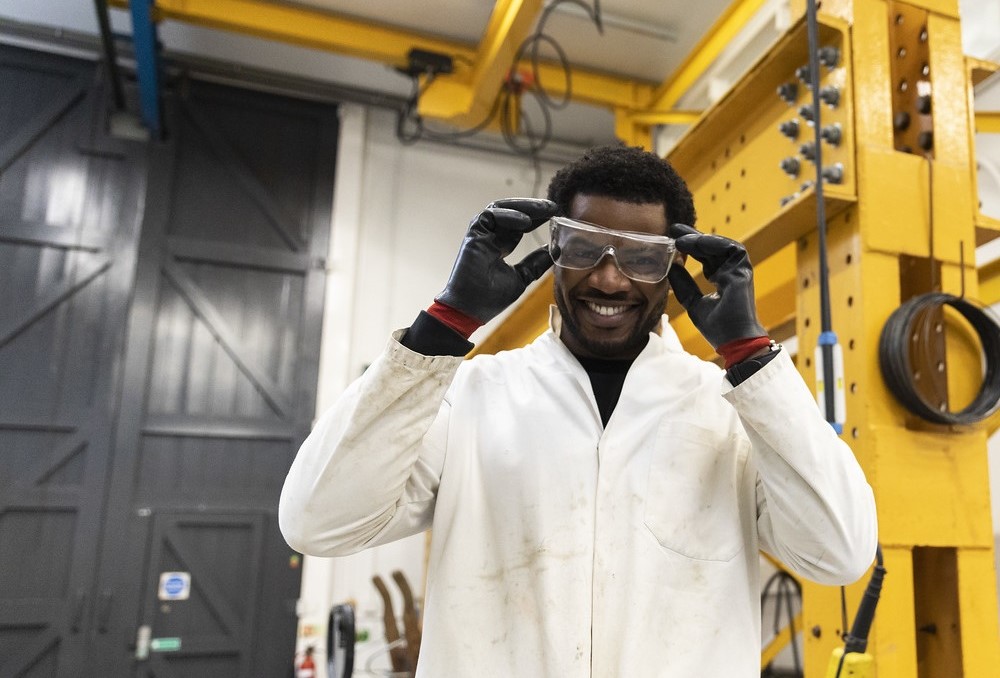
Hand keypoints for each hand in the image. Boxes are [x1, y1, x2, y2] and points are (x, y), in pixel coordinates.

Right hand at [435, 198, 557, 323]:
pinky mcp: (473, 234)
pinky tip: (526, 221)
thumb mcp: (522, 277)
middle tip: (554, 207)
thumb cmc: (491, 299)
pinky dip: (508, 215)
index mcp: (500, 247)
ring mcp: (481, 235)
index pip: (520, 226)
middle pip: (512, 213)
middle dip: (534, 208)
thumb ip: (536, 262)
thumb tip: (555, 249)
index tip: (556, 215)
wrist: (471, 310)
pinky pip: (489, 215)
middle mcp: (490, 238)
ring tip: (545, 209)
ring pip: (501, 209)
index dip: (538, 219)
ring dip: (524, 207)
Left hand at [666, 223, 765, 348]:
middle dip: (693, 237)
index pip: (706, 257)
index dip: (691, 247)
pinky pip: (732, 249)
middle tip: (674, 229)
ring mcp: (739, 272)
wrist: (733, 342)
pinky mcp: (743, 273)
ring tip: (681, 238)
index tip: (673, 239)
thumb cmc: (717, 328)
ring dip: (701, 239)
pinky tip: (695, 242)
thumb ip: (683, 284)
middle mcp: (731, 273)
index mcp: (722, 279)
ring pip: (722, 245)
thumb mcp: (693, 302)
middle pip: (712, 248)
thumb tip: (671, 266)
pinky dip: (714, 243)